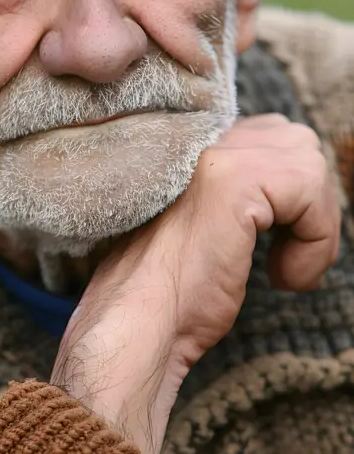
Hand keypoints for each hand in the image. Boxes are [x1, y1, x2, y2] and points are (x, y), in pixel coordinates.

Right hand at [51, 115, 340, 453]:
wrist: (138, 319)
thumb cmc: (170, 288)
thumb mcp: (211, 223)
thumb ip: (240, 192)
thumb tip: (297, 193)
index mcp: (190, 140)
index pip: (269, 134)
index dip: (285, 190)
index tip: (276, 242)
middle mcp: (200, 134)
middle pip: (294, 141)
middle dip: (307, 202)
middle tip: (286, 257)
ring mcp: (214, 151)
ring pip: (309, 163)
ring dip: (314, 225)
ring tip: (283, 270)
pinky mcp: (233, 178)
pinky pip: (310, 190)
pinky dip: (315, 241)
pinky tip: (283, 277)